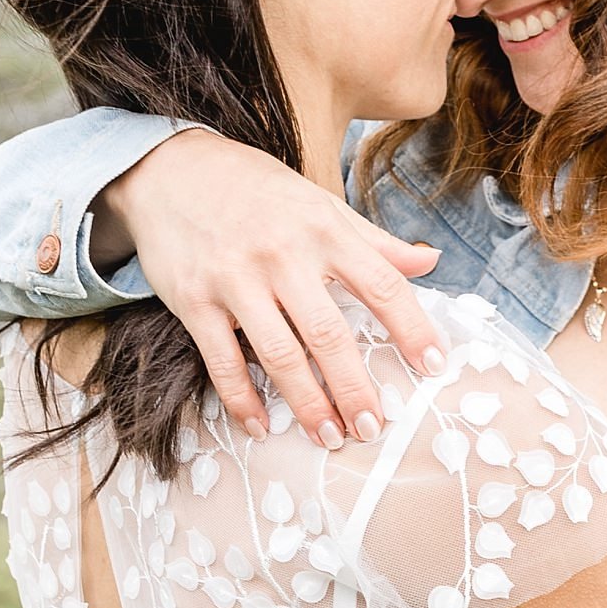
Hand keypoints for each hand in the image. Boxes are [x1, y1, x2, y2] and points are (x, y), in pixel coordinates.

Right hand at [98, 131, 444, 440]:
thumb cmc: (257, 191)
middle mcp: (283, 255)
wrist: (172, 168)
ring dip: (308, 404)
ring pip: (279, 355)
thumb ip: (374, 240)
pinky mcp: (195, 300)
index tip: (435, 368)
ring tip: (331, 438)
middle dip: (355, 389)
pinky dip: (243, 399)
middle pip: (329, 334)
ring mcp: (236, 279)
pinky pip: (223, 361)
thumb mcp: (320, 204)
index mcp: (325, 230)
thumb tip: (431, 261)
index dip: (413, 330)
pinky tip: (262, 426)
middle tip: (375, 428)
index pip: (383, 286)